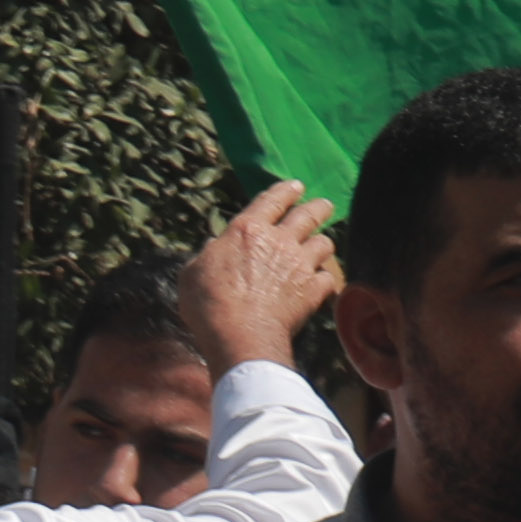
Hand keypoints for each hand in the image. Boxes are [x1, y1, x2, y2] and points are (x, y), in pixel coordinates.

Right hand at [186, 181, 341, 375]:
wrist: (239, 335)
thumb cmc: (208, 304)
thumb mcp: (192, 273)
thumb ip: (208, 255)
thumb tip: (215, 247)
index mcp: (247, 230)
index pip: (273, 199)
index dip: (286, 190)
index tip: (295, 186)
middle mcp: (279, 241)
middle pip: (310, 214)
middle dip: (319, 207)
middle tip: (324, 206)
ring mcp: (300, 264)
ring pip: (325, 243)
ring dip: (321, 244)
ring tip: (318, 248)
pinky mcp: (313, 290)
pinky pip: (328, 278)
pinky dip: (323, 280)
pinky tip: (318, 284)